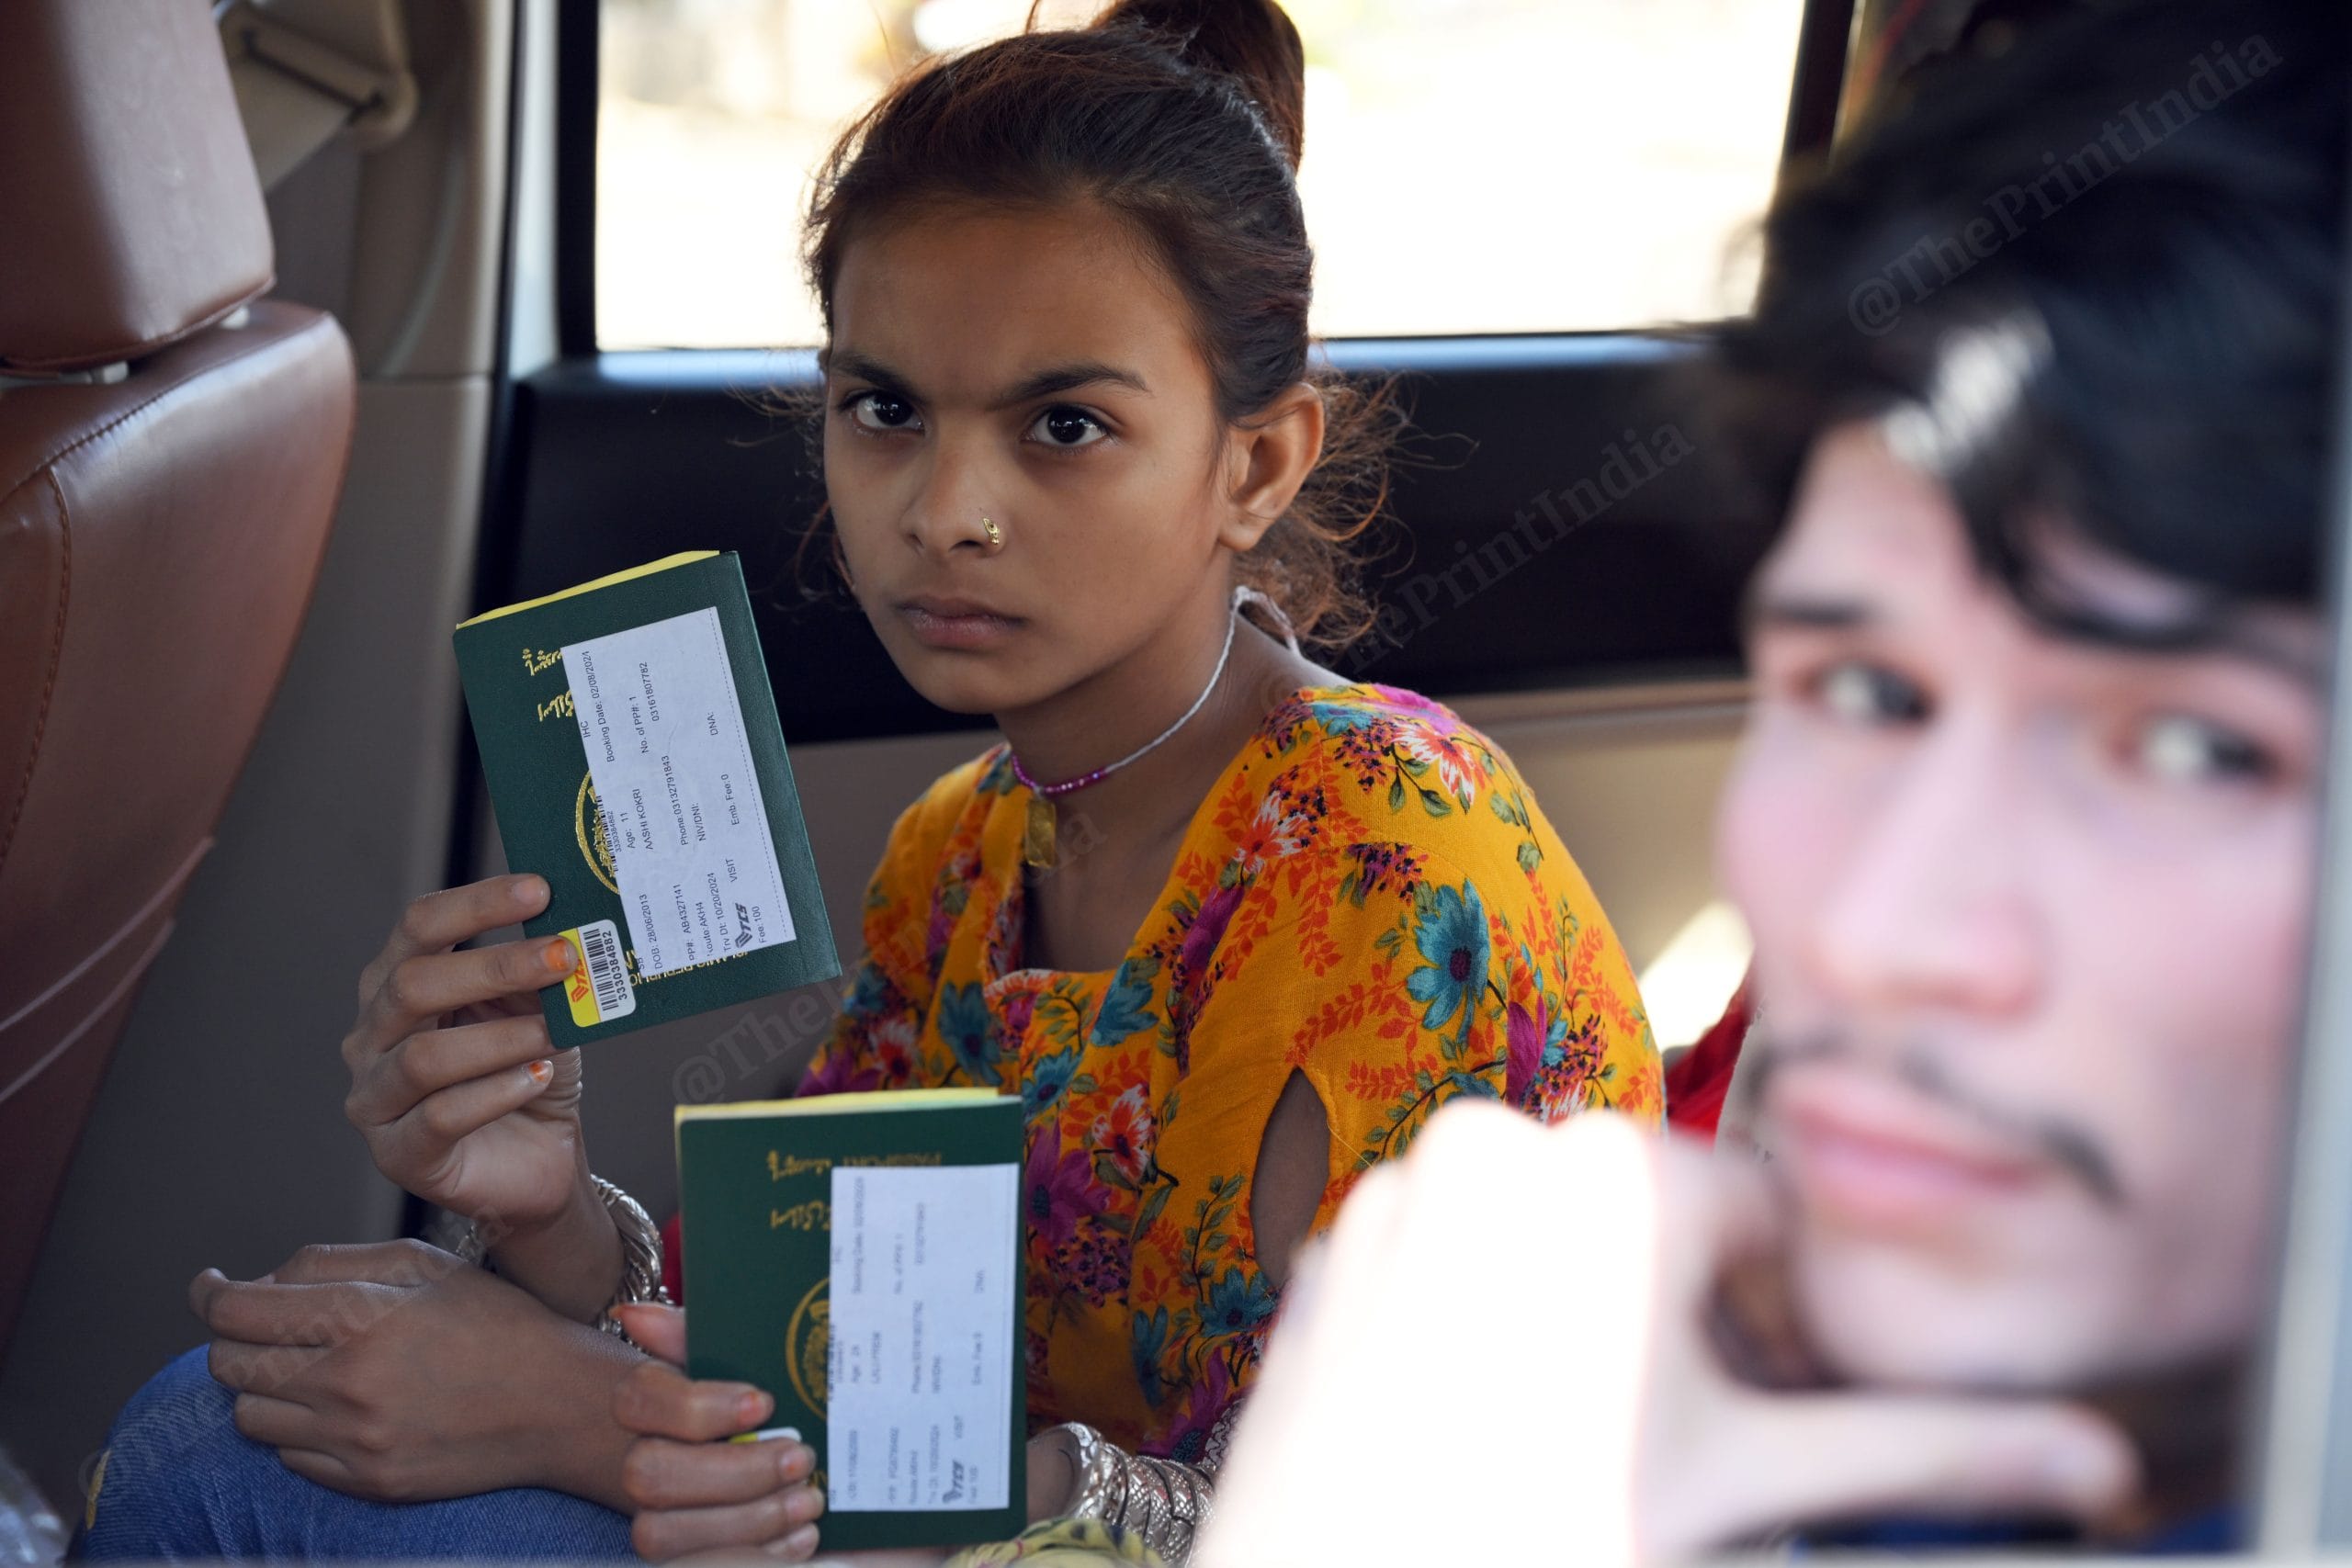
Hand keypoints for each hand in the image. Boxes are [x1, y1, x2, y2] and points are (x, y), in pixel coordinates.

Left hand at [192, 1239, 641, 1506]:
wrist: (559, 1403)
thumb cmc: (498, 1324)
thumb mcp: (426, 1264)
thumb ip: (336, 1262)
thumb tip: (265, 1280)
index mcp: (358, 1316)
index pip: (235, 1310)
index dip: (210, 1294)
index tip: (211, 1286)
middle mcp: (343, 1382)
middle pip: (228, 1364)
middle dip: (236, 1338)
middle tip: (268, 1326)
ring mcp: (351, 1440)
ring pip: (249, 1416)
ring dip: (265, 1388)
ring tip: (310, 1369)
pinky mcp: (363, 1481)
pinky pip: (290, 1457)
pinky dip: (300, 1431)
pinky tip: (343, 1408)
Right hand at [343, 875, 587, 1228]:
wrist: (538, 1161)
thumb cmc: (528, 1074)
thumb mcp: (536, 1010)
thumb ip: (537, 973)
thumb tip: (571, 928)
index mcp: (397, 984)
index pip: (419, 926)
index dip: (477, 903)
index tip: (539, 890)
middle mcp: (372, 1035)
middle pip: (413, 984)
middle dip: (495, 966)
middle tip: (563, 957)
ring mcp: (375, 1097)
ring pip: (423, 1056)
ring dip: (500, 1037)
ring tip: (556, 1031)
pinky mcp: (399, 1153)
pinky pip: (439, 1117)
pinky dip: (495, 1092)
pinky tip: (537, 1076)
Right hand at [611, 1305, 834, 1561]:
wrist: (834, 1481)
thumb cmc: (788, 1415)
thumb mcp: (759, 1368)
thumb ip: (702, 1338)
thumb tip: (635, 1315)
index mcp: (658, 1410)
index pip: (636, 1399)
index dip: (697, 1406)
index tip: (764, 1403)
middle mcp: (646, 1465)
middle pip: (647, 1474)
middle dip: (733, 1471)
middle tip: (800, 1458)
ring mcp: (661, 1522)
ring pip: (662, 1534)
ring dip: (747, 1519)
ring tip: (810, 1500)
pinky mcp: (693, 1562)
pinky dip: (760, 1555)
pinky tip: (803, 1537)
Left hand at [1204, 1106, 2138, 1565]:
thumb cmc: (1546, 1535)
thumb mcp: (1752, 1484)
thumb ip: (1931, 1452)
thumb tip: (2101, 1464)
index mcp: (1615, 1168)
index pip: (1773, 1218)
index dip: (1801, 1324)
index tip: (1791, 1417)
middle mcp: (1497, 1142)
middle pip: (1659, 1223)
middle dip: (1702, 1324)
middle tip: (1699, 1445)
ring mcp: (1398, 1193)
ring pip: (1554, 1239)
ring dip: (1603, 1319)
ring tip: (1599, 1441)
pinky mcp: (1331, 1254)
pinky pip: (1456, 1262)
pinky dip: (1498, 1322)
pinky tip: (1501, 1428)